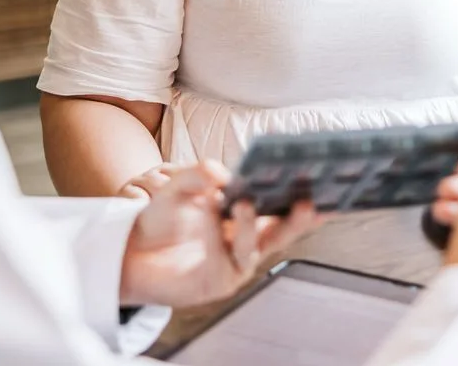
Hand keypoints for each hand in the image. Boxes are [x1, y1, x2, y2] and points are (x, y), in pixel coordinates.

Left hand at [118, 161, 319, 307]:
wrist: (132, 251)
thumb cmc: (163, 216)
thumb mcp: (179, 186)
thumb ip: (198, 175)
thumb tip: (220, 174)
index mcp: (250, 215)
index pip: (284, 205)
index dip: (306, 196)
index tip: (325, 183)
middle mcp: (249, 239)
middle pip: (283, 230)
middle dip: (300, 218)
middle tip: (309, 201)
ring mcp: (236, 262)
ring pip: (258, 245)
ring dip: (254, 225)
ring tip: (246, 204)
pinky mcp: (220, 282)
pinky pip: (226, 258)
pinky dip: (218, 236)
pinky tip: (212, 218)